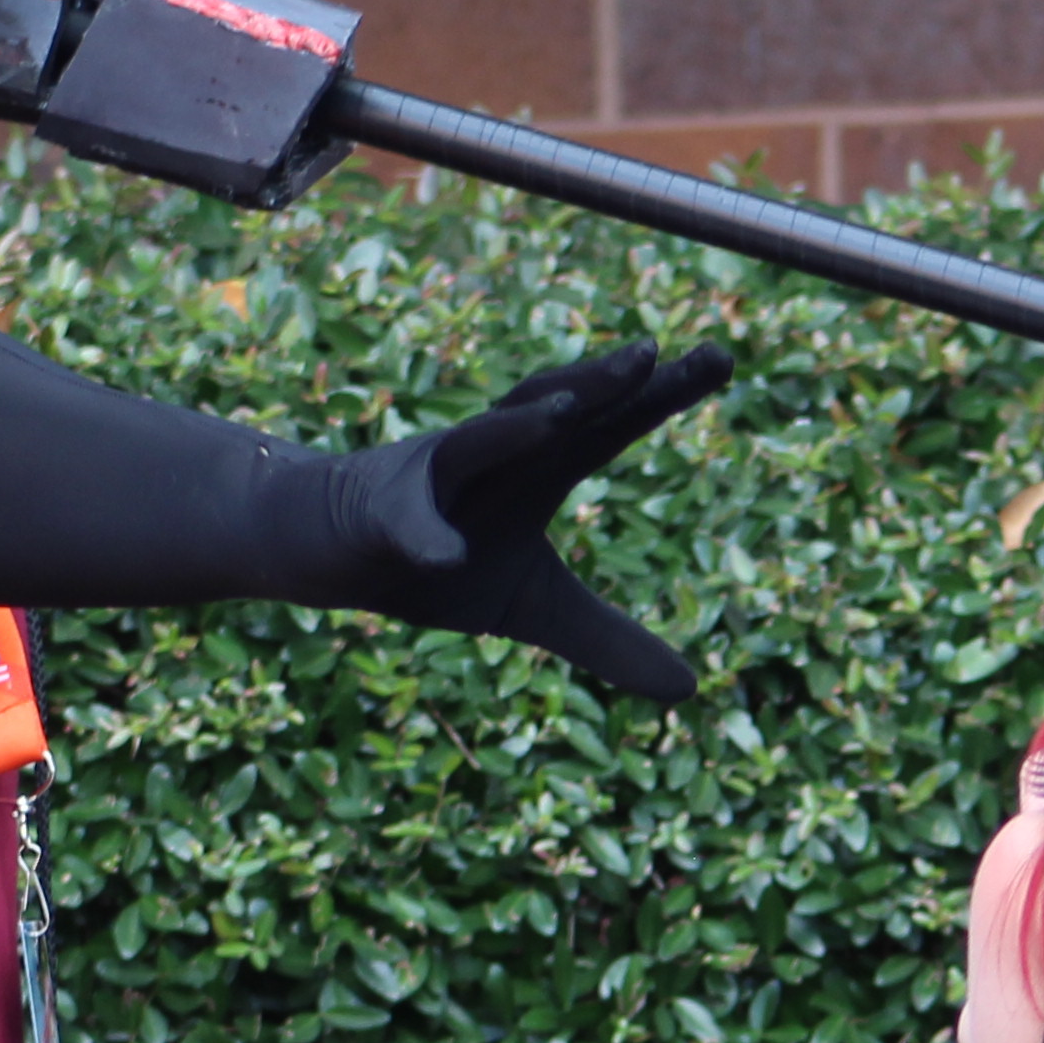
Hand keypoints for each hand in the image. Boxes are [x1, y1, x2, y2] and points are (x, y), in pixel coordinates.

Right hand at [349, 340, 734, 700]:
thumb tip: (691, 690)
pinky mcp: (379, 518)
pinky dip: (425, 536)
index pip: (610, 424)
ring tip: (571, 411)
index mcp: (538, 471)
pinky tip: (446, 557)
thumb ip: (609, 639)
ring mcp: (431, 479)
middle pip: (555, 411)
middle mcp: (492, 457)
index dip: (662, 394)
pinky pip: (405, 526)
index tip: (722, 356)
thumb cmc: (434, 566)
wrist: (321, 548)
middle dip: (603, 384)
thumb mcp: (533, 608)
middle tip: (658, 353)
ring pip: (478, 443)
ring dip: (518, 427)